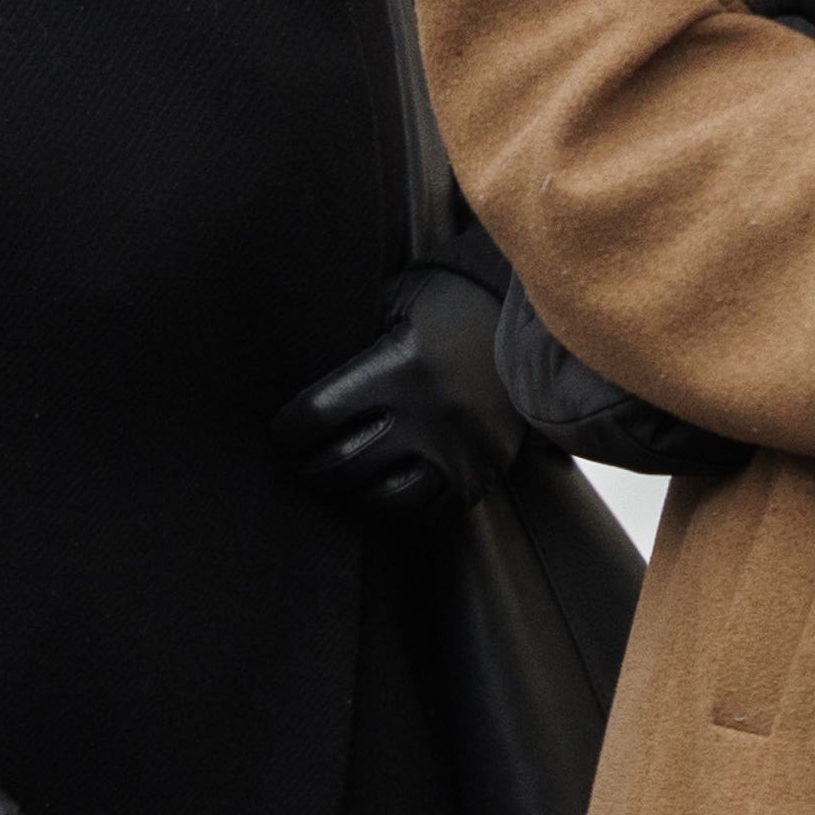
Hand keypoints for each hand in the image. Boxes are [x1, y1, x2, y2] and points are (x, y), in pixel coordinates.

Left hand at [273, 268, 523, 520]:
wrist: (529, 316)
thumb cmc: (448, 301)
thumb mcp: (394, 302)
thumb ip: (351, 339)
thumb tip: (297, 377)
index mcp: (399, 366)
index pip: (319, 416)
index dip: (290, 430)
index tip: (284, 431)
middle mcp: (429, 415)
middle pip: (345, 465)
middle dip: (310, 466)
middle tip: (301, 460)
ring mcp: (460, 450)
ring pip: (386, 499)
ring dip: (351, 495)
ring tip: (338, 481)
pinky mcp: (483, 470)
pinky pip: (432, 512)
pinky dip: (400, 508)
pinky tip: (382, 490)